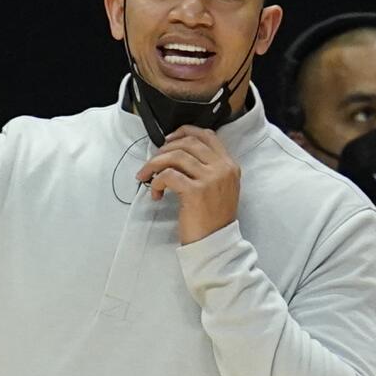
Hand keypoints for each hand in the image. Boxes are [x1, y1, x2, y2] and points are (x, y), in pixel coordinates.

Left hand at [135, 125, 240, 244]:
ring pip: (175, 156)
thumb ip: (208, 168)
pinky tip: (156, 194)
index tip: (168, 140)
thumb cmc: (213, 219)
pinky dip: (157, 182)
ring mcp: (210, 179)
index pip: (207, 135)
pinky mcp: (196, 192)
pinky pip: (168, 175)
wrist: (216, 243)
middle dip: (164, 150)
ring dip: (155, 164)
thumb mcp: (220, 188)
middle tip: (152, 163)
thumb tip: (178, 154)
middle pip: (188, 143)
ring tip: (146, 176)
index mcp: (229, 165)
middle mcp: (223, 168)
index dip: (184, 132)